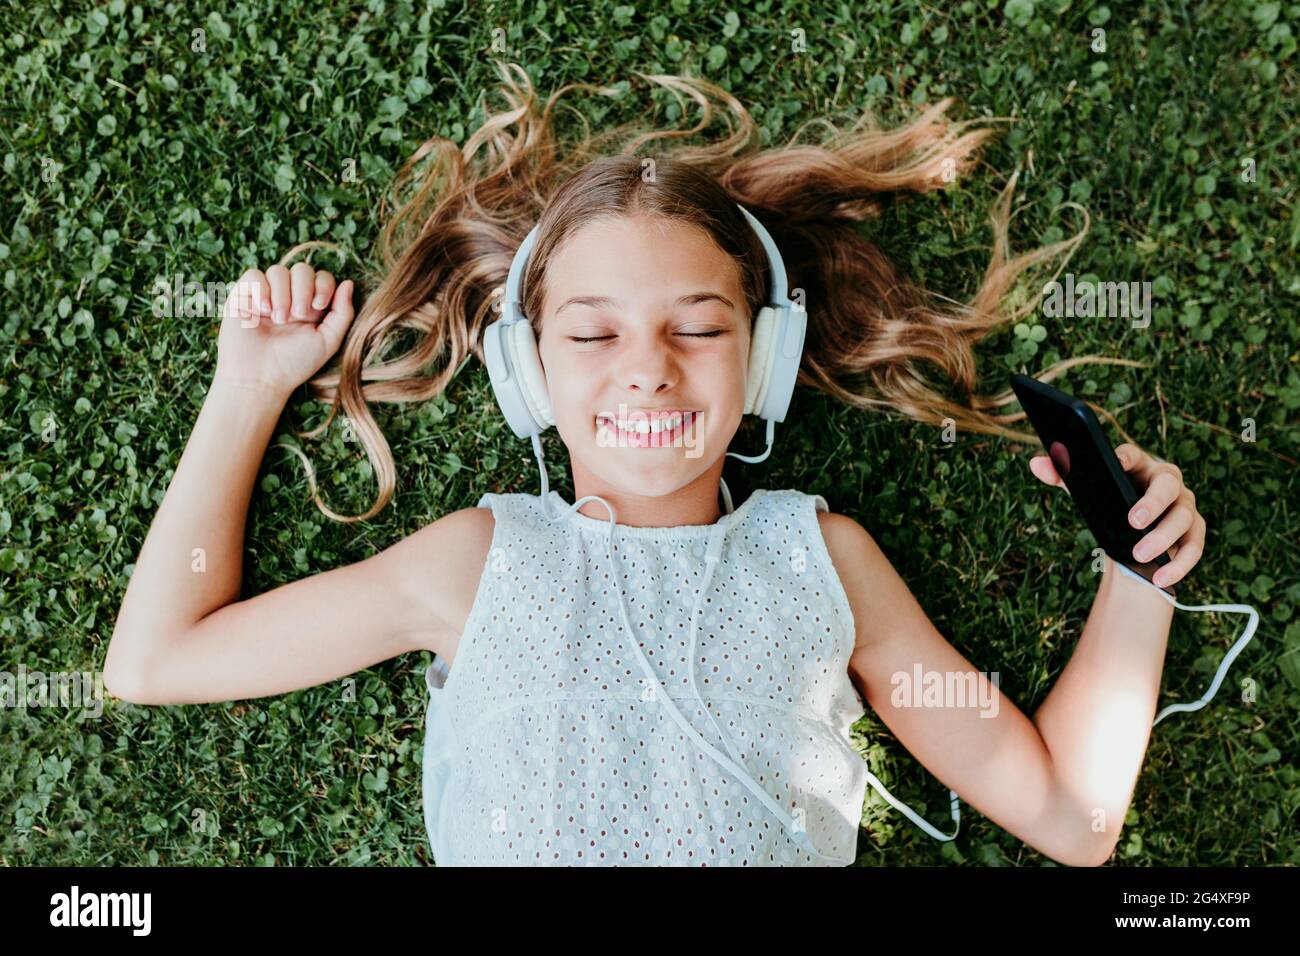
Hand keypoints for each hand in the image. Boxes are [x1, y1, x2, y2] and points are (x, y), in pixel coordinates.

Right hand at [213, 262, 355, 401]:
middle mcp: (289, 298)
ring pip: (278, 270)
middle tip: (297, 315)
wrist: (259, 377)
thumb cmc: (294, 364)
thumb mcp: (327, 340)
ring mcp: (266, 296)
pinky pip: (253, 276)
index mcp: (310, 306)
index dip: (323, 285)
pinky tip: (261, 310)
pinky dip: (261, 289)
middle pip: (301, 269)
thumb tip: (348, 283)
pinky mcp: (243, 297)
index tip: (318, 306)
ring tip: (278, 318)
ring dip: (282, 294)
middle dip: (303, 289)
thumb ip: (342, 313)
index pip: (321, 277)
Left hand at [1030, 442, 1205, 588]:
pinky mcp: (1194, 532)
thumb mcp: (1086, 491)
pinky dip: (1180, 565)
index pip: (1135, 455)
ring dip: (1162, 538)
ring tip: (1140, 555)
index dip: (1127, 457)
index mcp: (1140, 465)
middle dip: (1153, 502)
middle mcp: (1168, 482)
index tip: (1117, 463)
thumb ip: (1062, 476)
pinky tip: (1161, 579)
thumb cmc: (1109, 504)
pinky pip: (1194, 547)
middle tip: (1133, 521)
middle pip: (1169, 485)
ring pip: (1182, 518)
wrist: (1131, 533)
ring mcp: (1185, 507)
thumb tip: (1035, 464)